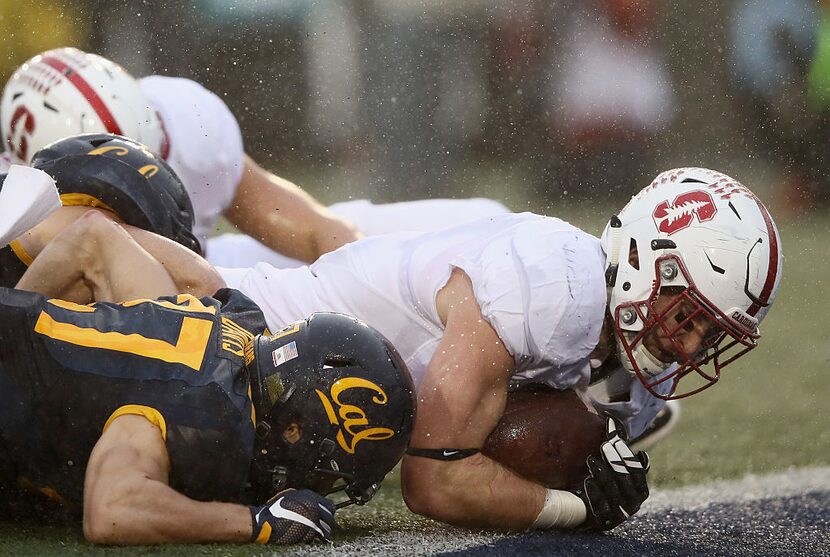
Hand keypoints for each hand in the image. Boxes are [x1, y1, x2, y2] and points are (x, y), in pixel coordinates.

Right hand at [250, 489, 334, 543]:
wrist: (266, 521)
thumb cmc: (275, 509)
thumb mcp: (291, 496)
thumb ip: (304, 499)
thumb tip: (314, 502)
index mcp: (311, 497)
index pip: (330, 506)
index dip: (328, 512)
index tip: (327, 516)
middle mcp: (314, 508)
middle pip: (330, 519)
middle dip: (328, 523)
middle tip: (324, 527)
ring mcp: (312, 520)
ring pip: (326, 529)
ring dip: (323, 532)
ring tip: (317, 533)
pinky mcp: (308, 532)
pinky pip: (316, 536)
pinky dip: (313, 537)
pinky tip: (308, 536)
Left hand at [574, 416, 649, 530]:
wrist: (579, 512)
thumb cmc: (598, 482)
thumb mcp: (608, 465)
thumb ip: (615, 446)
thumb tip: (610, 417)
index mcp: (639, 490)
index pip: (638, 473)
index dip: (629, 458)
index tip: (616, 443)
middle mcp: (632, 505)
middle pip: (627, 482)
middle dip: (615, 463)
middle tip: (603, 446)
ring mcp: (619, 516)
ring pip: (614, 495)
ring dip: (603, 476)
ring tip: (590, 460)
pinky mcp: (603, 524)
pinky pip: (600, 509)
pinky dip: (595, 494)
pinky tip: (586, 480)